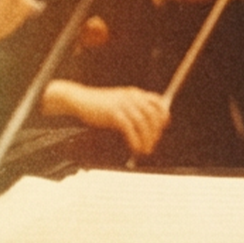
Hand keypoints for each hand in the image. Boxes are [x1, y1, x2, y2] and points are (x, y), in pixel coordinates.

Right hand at [42, 80, 169, 156]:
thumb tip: (145, 123)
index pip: (157, 101)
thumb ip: (132, 108)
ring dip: (147, 138)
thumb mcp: (119, 101)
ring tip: (146, 149)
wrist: (79, 100)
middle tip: (153, 142)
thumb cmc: (98, 104)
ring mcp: (123, 104)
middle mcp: (132, 97)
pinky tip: (136, 147)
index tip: (164, 126)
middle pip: (152, 114)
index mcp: (135, 93)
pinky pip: (129, 128)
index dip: (163, 114)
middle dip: (155, 131)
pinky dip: (135, 140)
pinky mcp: (114, 113)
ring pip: (142, 123)